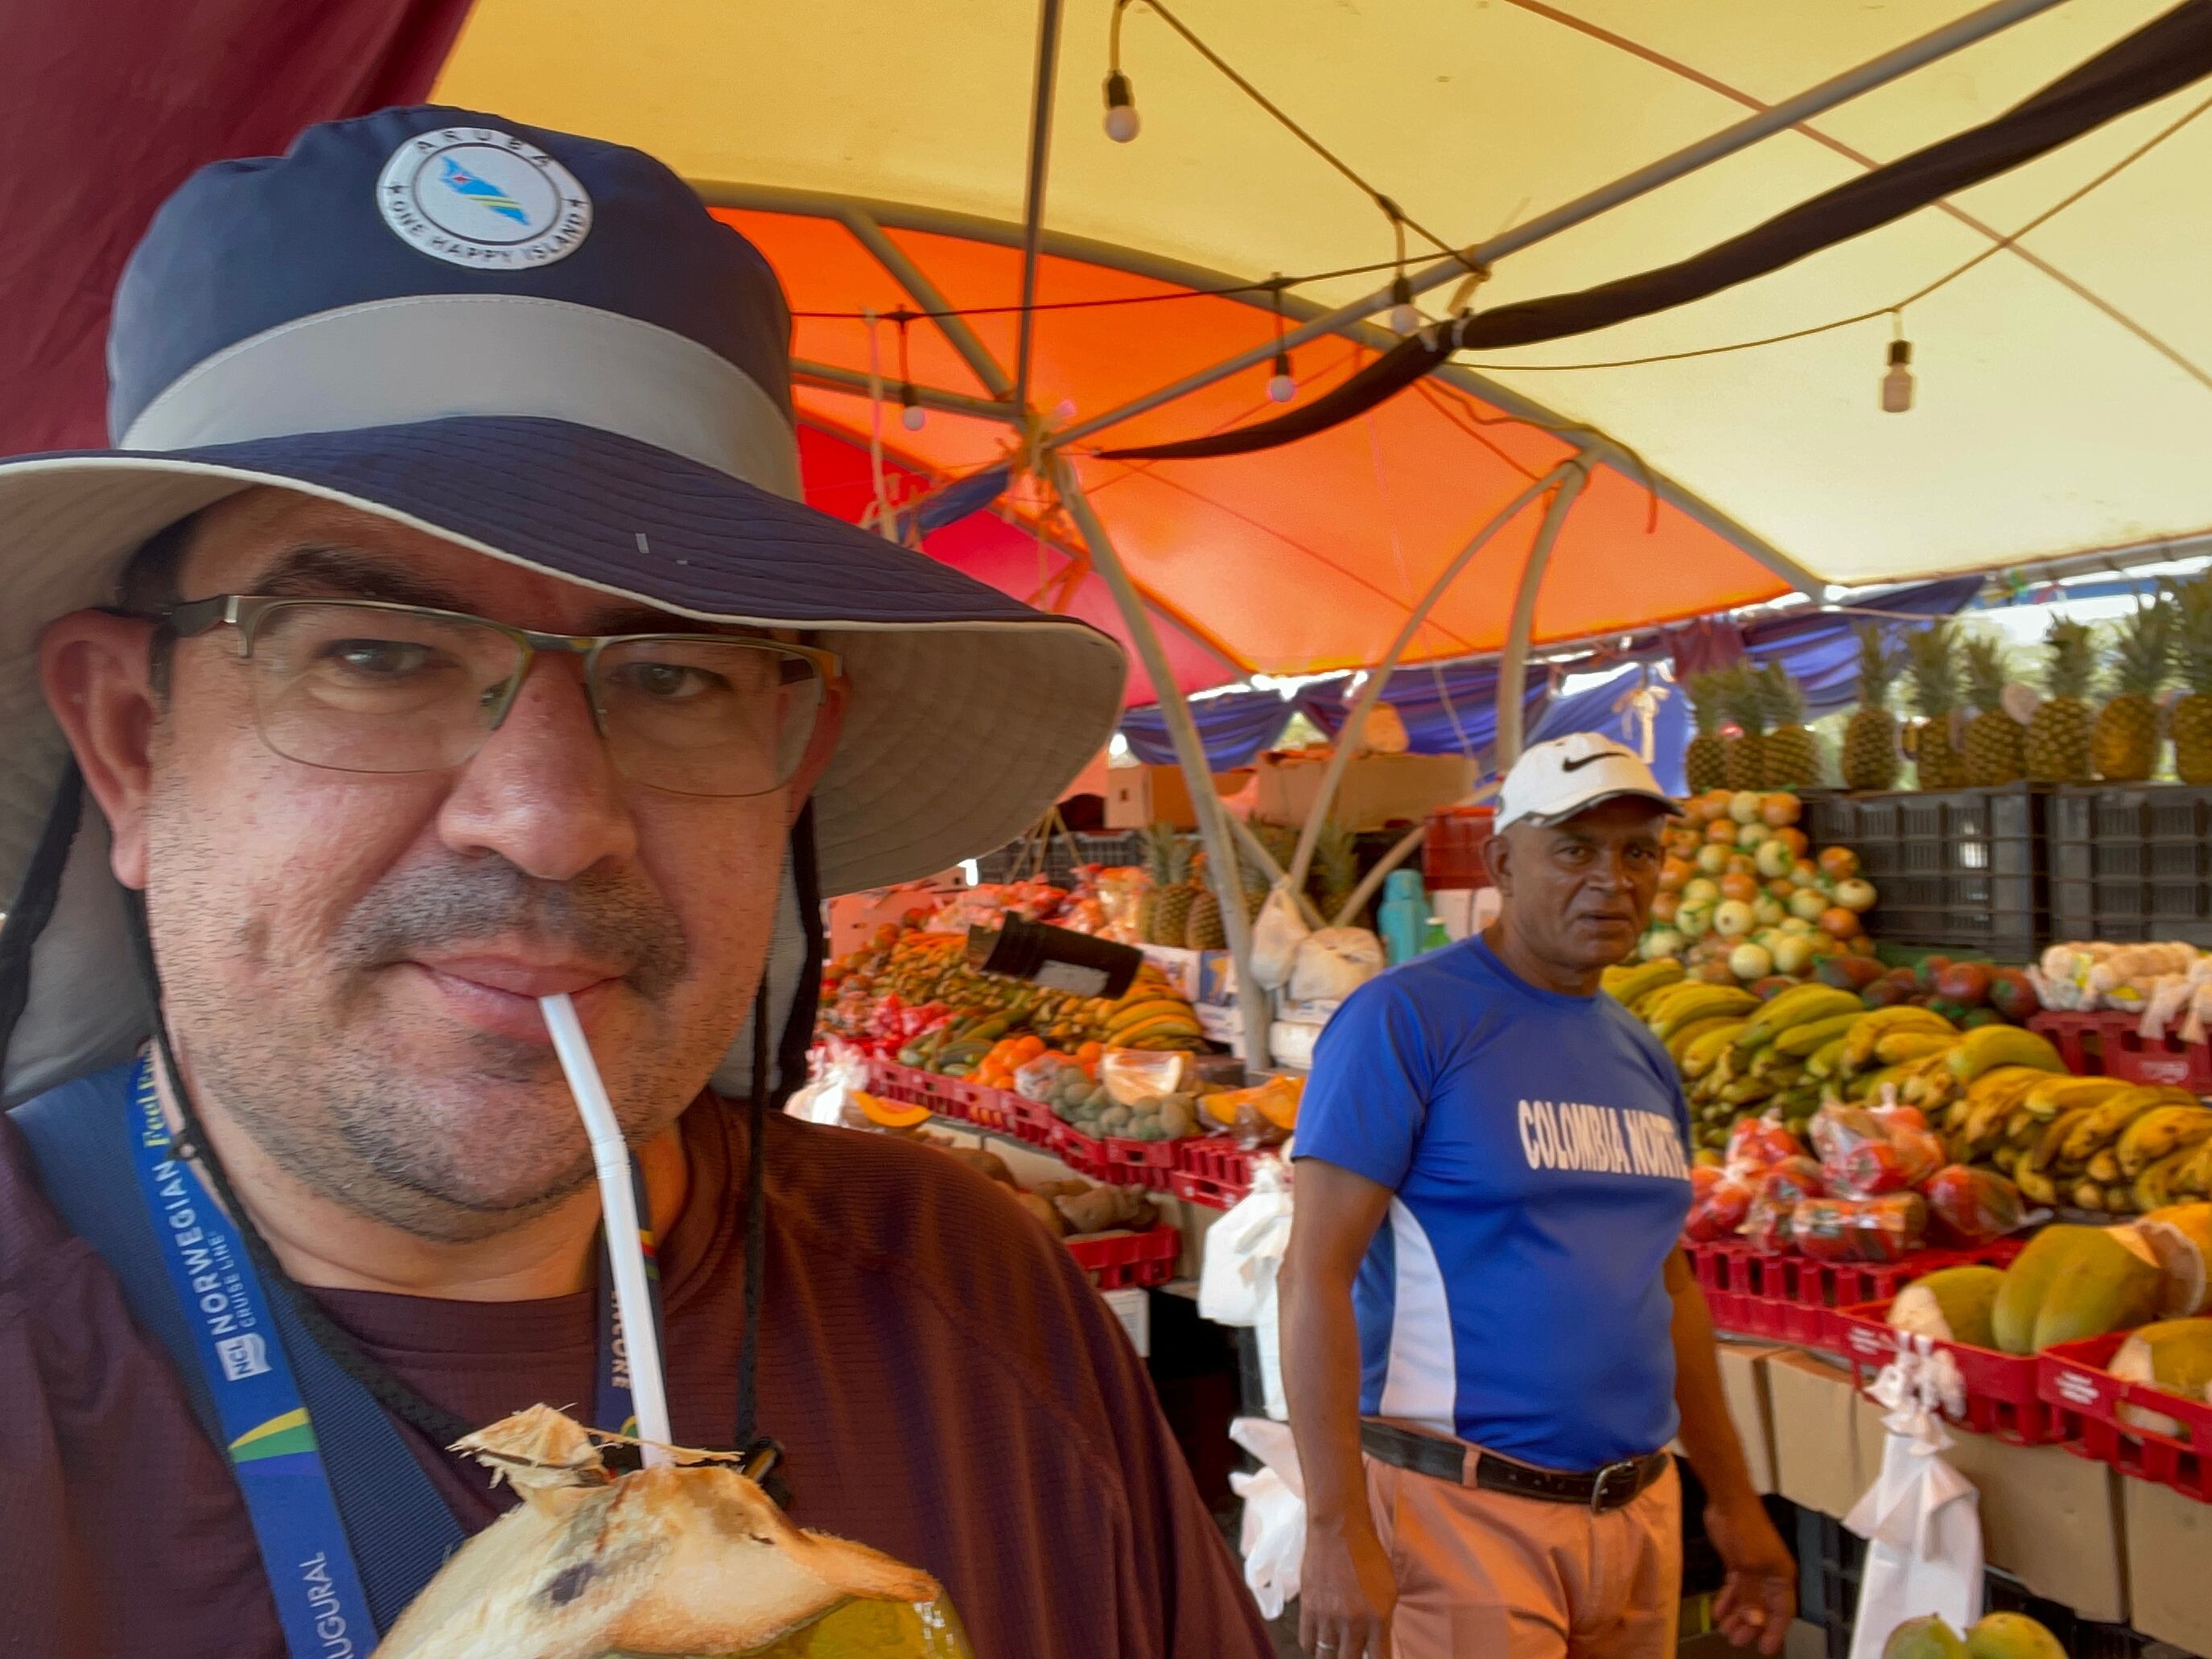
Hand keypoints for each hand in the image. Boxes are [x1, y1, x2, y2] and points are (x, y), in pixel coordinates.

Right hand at [1299, 1516, 1396, 1658]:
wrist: (1338, 1530)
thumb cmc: (1368, 1555)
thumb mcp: (1388, 1589)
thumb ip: (1382, 1620)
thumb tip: (1375, 1643)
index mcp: (1378, 1617)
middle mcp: (1353, 1623)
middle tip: (1352, 1653)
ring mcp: (1328, 1617)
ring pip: (1326, 1657)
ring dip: (1332, 1655)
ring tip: (1336, 1649)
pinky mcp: (1308, 1609)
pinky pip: (1307, 1643)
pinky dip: (1313, 1646)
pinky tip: (1320, 1641)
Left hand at [1706, 1495, 1794, 1655]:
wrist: (1728, 1502)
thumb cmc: (1746, 1532)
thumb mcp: (1749, 1567)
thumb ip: (1751, 1595)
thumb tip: (1756, 1623)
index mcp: (1782, 1576)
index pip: (1783, 1611)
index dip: (1775, 1631)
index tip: (1766, 1650)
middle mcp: (1771, 1575)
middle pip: (1764, 1608)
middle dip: (1751, 1626)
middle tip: (1736, 1641)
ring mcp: (1754, 1569)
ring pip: (1748, 1599)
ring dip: (1738, 1615)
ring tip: (1725, 1631)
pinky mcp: (1738, 1563)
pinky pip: (1735, 1587)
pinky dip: (1728, 1600)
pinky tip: (1717, 1612)